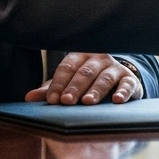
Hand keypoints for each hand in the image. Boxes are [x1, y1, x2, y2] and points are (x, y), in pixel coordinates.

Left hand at [25, 53, 142, 104]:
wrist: (116, 81)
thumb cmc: (86, 82)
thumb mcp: (67, 85)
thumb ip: (50, 90)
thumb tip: (28, 98)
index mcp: (80, 57)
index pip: (67, 67)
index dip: (59, 83)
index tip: (52, 99)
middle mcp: (98, 59)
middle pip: (85, 72)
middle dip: (75, 87)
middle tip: (67, 101)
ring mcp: (115, 68)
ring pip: (104, 77)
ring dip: (96, 90)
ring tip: (88, 102)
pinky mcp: (130, 79)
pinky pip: (127, 84)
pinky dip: (123, 92)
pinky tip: (117, 100)